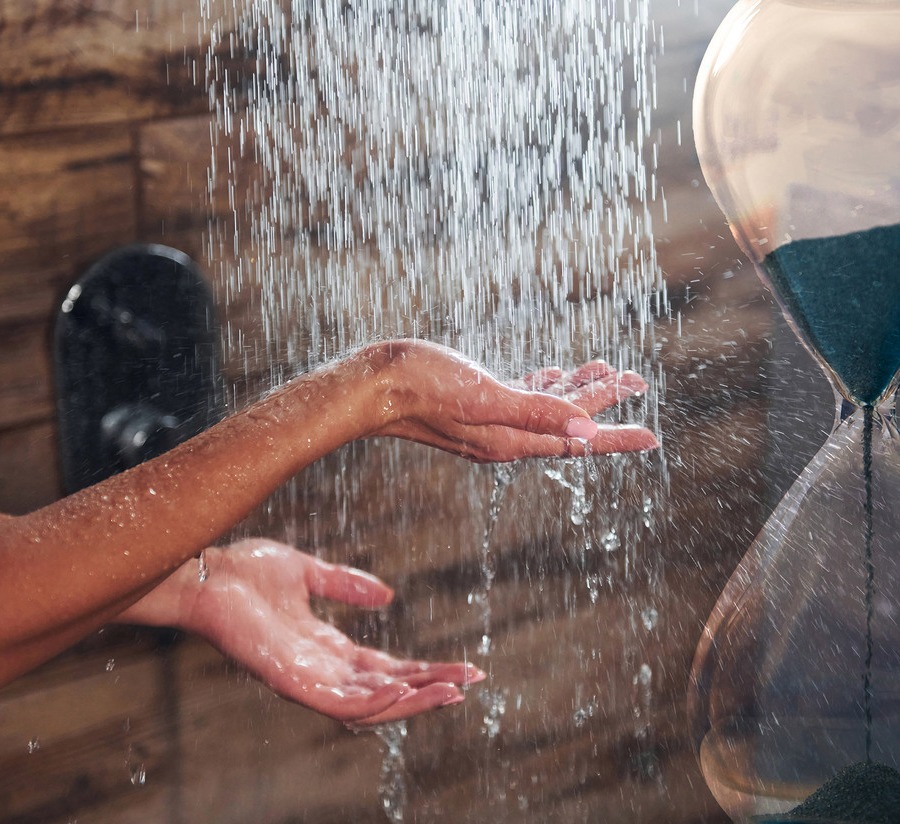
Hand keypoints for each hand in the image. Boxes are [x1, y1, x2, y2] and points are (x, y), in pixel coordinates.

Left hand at [118, 539, 483, 724]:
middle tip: (473, 680)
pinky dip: (377, 702)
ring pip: (372, 705)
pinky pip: (341, 704)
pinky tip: (408, 691)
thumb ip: (345, 584)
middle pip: (387, 688)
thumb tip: (388, 595)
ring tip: (454, 691)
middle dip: (431, 686)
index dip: (424, 669)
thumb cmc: (246, 572)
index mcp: (327, 647)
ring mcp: (307, 679)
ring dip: (414, 700)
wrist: (205, 573)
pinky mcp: (292, 682)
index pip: (385, 667)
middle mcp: (321, 669)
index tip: (462, 665)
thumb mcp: (308, 572)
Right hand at [365, 340, 657, 461]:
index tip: (652, 437)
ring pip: (546, 408)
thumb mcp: (484, 397)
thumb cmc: (422, 386)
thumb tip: (586, 428)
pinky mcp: (476, 404)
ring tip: (607, 369)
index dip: (616, 437)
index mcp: (511, 440)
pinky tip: (554, 373)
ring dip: (577, 389)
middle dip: (603, 402)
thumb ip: (535, 412)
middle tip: (638, 380)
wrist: (372, 385)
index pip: (576, 443)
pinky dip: (544, 386)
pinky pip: (522, 399)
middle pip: (567, 423)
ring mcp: (490, 422)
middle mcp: (505, 437)